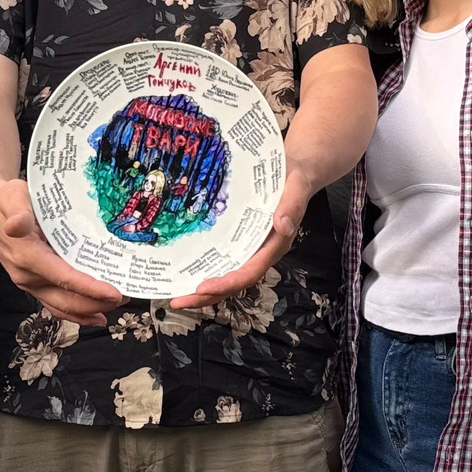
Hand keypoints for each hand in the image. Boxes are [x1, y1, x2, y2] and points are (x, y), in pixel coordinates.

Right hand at [0, 178, 122, 324]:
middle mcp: (27, 276)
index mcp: (26, 256)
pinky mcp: (34, 284)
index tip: (113, 292)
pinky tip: (95, 316)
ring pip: (62, 306)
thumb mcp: (14, 198)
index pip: (63, 278)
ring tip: (115, 306)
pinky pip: (56, 305)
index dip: (89, 288)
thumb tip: (18, 224)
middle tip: (124, 297)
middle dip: (96, 302)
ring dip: (89, 310)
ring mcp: (30, 283)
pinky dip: (76, 314)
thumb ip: (19, 213)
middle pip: (66, 299)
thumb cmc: (7, 202)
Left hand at [174, 174, 311, 309]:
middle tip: (178, 301)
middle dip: (206, 295)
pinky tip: (182, 268)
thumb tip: (283, 226)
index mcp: (274, 245)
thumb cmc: (294, 178)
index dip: (227, 283)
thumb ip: (292, 206)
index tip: (203, 288)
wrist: (294, 170)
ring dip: (201, 288)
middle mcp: (260, 252)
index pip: (250, 272)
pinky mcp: (238, 238)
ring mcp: (248, 247)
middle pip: (233, 281)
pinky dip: (203, 267)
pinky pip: (220, 258)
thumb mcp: (297, 186)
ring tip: (174, 294)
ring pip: (224, 273)